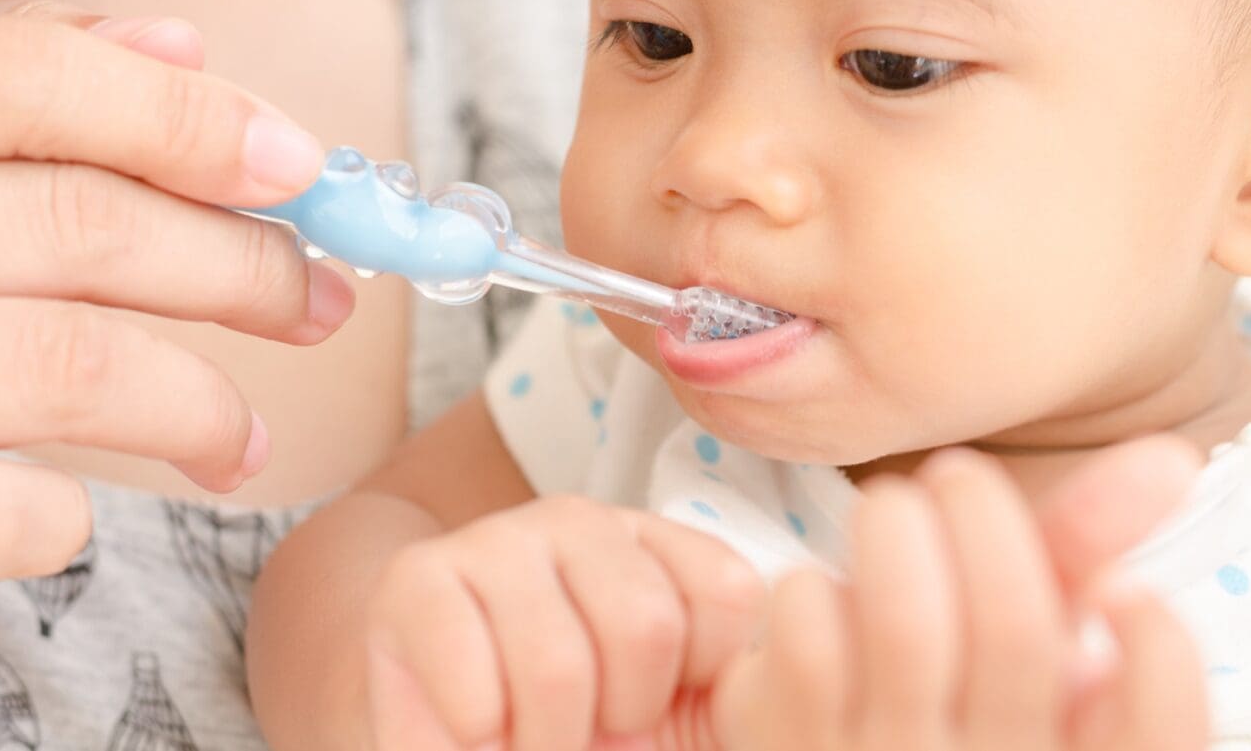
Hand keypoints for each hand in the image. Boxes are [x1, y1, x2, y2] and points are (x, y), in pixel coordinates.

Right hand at [0, 2, 354, 732]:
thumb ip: (15, 109)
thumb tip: (181, 43)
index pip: (6, 78)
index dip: (177, 116)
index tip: (298, 167)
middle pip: (62, 221)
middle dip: (232, 263)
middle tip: (316, 303)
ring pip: (53, 363)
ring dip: (193, 402)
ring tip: (242, 440)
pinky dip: (69, 517)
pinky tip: (81, 520)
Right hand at [362, 494, 764, 750]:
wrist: (442, 727)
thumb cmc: (572, 732)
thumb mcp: (677, 709)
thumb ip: (748, 681)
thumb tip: (834, 624)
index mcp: (652, 544)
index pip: (729, 591)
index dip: (700, 682)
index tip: (659, 706)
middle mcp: (576, 520)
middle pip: (646, 626)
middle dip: (619, 716)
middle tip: (587, 727)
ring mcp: (494, 539)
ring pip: (562, 666)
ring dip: (547, 740)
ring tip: (531, 733)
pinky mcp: (416, 581)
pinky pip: (477, 691)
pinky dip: (483, 739)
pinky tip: (476, 729)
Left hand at [711, 437, 1207, 750]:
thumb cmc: (930, 695)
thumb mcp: (1019, 643)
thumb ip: (1081, 556)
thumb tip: (1162, 460)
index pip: (1160, 727)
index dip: (1160, 648)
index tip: (1124, 590)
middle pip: (1014, 628)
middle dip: (980, 512)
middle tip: (955, 475)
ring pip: (906, 623)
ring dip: (894, 528)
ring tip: (889, 508)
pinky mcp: (793, 749)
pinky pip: (810, 639)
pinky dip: (813, 589)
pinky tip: (815, 591)